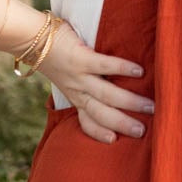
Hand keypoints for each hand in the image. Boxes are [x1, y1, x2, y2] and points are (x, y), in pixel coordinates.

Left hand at [38, 19, 154, 143]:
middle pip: (101, 113)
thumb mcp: (66, 77)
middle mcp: (77, 91)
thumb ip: (82, 85)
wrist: (32, 39)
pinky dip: (122, 69)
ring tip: (150, 106)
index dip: (98, 133)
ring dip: (129, 102)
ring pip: (106, 95)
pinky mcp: (80, 59)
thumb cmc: (53, 55)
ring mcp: (79, 76)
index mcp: (74, 97)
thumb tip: (108, 89)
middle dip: (122, 123)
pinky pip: (104, 66)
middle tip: (143, 131)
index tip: (114, 141)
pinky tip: (139, 72)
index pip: (86, 121)